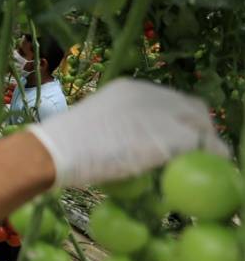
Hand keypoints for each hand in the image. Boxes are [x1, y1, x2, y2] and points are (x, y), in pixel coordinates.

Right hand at [27, 79, 229, 187]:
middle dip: (199, 129)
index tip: (179, 137)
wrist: (55, 151)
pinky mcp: (170, 136)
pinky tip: (195, 173)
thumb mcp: (97, 123)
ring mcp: (161, 113)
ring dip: (205, 145)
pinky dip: (205, 159)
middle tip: (196, 154)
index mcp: (129, 88)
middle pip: (193, 109)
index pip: (169, 99)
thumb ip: (121, 125)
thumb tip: (135, 142)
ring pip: (201, 127)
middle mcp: (149, 94)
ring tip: (197, 165)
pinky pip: (202, 147)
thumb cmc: (63, 144)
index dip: (179, 119)